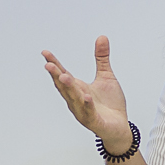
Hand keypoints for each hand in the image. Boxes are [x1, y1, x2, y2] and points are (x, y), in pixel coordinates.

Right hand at [42, 36, 133, 153]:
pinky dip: (87, 105)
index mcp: (78, 89)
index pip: (63, 75)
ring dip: (68, 88)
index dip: (54, 64)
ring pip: (74, 99)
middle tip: (49, 65)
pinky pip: (89, 113)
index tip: (45, 53)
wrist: (120, 127)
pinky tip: (86, 97)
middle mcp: (77, 100)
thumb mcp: (106, 76)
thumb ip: (101, 58)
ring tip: (64, 77)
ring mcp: (84, 111)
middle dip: (56, 76)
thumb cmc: (110, 105)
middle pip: (64, 86)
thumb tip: (102, 38)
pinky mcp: (95, 121)